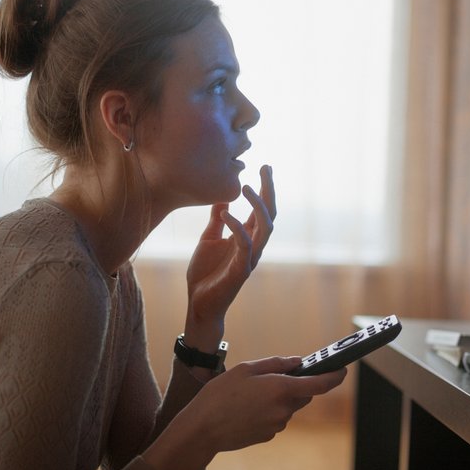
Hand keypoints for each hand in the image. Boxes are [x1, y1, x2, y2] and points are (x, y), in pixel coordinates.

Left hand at [184, 165, 275, 348]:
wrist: (199, 303)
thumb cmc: (206, 273)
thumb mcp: (208, 239)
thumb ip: (217, 220)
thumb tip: (222, 199)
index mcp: (247, 237)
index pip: (262, 209)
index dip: (265, 188)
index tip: (265, 166)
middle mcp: (253, 245)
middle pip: (270, 214)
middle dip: (269, 190)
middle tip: (265, 168)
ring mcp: (249, 258)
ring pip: (265, 228)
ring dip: (257, 206)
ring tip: (246, 186)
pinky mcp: (240, 270)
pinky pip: (244, 245)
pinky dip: (237, 227)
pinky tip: (225, 213)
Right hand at [193, 357, 346, 451]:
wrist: (202, 429)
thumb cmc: (220, 395)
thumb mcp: (245, 369)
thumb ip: (275, 364)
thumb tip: (298, 362)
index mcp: (280, 389)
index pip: (319, 384)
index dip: (334, 376)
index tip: (343, 369)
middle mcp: (283, 409)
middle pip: (302, 395)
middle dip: (296, 385)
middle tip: (274, 377)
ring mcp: (277, 425)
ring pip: (288, 407)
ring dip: (278, 398)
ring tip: (250, 394)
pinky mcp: (268, 435)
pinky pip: (276, 418)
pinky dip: (268, 411)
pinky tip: (247, 408)